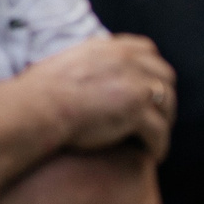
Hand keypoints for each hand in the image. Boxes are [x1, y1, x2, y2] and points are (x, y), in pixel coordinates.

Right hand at [25, 34, 176, 158]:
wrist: (36, 107)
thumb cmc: (39, 93)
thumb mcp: (66, 63)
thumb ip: (89, 64)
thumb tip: (91, 73)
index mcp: (106, 48)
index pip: (146, 50)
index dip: (151, 69)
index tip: (147, 87)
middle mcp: (124, 60)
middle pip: (164, 75)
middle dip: (163, 96)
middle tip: (157, 117)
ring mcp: (134, 84)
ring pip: (167, 104)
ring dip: (164, 121)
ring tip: (155, 138)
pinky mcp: (136, 110)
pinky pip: (160, 132)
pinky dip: (158, 145)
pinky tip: (152, 154)